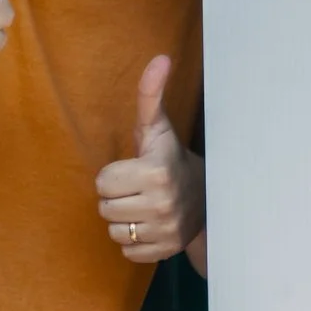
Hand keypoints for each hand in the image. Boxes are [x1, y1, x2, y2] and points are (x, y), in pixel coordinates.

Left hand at [97, 55, 202, 262]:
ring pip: (114, 231)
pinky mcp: (164, 252)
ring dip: (124, 220)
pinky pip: (127, 251)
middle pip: (105, 208)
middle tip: (138, 189)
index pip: (103, 183)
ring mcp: (165, 231)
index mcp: (156, 172)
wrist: (207, 198)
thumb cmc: (169, 158)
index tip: (134, 171)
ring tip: (143, 207)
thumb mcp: (157, 128)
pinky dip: (135, 241)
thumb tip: (159, 58)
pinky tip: (149, 225)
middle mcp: (163, 204)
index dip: (114, 175)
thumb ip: (150, 94)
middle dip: (117, 198)